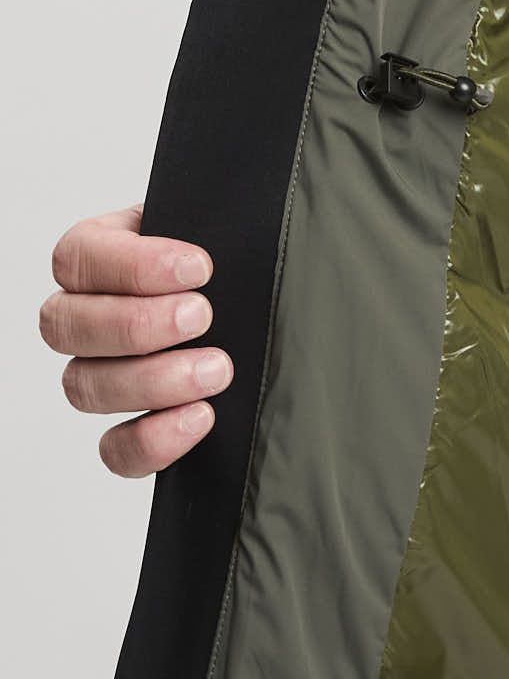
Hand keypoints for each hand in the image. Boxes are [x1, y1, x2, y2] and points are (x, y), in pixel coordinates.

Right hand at [41, 207, 231, 478]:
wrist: (270, 314)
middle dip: (136, 323)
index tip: (199, 267)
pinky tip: (200, 418)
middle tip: (202, 317)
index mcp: (102, 256)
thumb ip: (218, 230)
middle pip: (66, 325)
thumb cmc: (243, 268)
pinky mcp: (129, 428)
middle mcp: (87, 317)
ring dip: (150, 381)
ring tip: (217, 369)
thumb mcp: (230, 232)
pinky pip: (114, 449)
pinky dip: (151, 440)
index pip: (80, 257)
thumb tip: (220, 242)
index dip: (132, 265)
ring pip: (83, 385)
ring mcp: (102, 375)